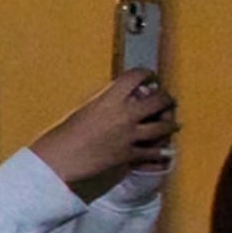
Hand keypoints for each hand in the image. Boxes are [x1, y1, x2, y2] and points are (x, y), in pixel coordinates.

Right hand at [32, 68, 177, 196]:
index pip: (135, 77)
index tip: (150, 76)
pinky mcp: (129, 154)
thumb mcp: (84, 110)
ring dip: (170, 125)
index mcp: (109, 99)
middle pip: (158, 100)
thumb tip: (120, 99)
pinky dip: (160, 151)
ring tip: (172, 124)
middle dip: (166, 99)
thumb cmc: (63, 135)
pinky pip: (153, 152)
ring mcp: (129, 135)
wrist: (59, 159)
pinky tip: (164, 150)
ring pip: (163, 127)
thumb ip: (105, 102)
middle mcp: (123, 115)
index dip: (146, 74)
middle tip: (167, 100)